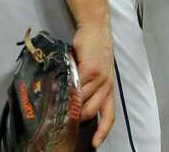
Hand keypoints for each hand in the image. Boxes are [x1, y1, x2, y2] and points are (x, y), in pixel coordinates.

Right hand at [72, 23, 115, 146]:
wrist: (95, 29)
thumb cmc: (94, 50)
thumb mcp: (97, 72)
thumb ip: (89, 87)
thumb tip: (74, 102)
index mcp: (109, 88)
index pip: (109, 115)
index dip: (102, 131)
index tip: (94, 144)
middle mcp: (107, 85)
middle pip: (92, 111)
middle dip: (78, 118)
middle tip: (65, 119)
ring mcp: (100, 77)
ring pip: (82, 99)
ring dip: (71, 104)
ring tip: (59, 106)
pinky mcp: (90, 69)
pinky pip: (77, 85)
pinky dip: (69, 89)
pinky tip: (61, 89)